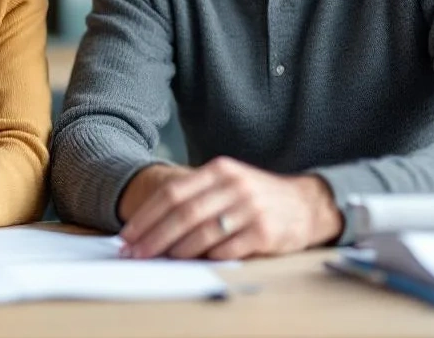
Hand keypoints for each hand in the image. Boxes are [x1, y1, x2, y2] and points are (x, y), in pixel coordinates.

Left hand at [118, 157, 341, 260]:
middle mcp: (234, 186)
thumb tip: (151, 224)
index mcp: (219, 170)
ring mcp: (250, 208)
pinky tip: (192, 263)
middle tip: (135, 254)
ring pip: (203, 233)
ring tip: (158, 260)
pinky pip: (226, 249)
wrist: (306, 204)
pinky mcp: (265, 232)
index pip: (172, 193)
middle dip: (154, 237)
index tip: (127, 235)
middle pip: (183, 214)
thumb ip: (196, 196)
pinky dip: (206, 258)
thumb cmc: (256, 197)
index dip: (146, 216)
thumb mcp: (228, 183)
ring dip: (176, 250)